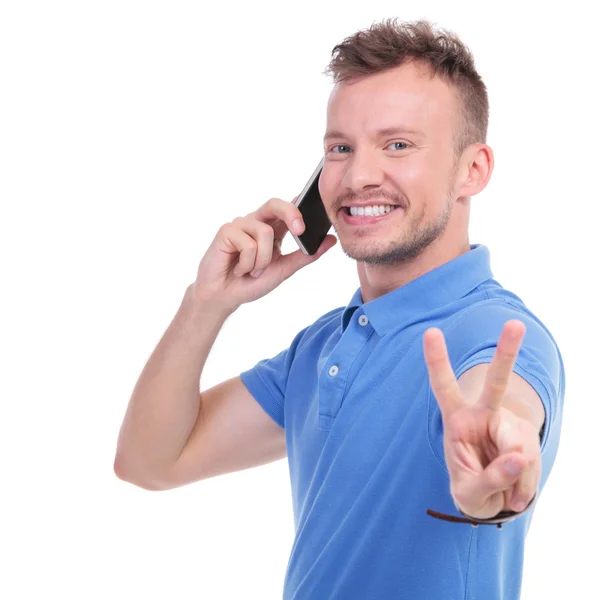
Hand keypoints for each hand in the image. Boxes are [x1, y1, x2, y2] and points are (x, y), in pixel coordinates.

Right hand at [191, 197, 335, 312]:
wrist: (224, 297)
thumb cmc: (250, 282)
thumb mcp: (284, 270)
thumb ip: (306, 255)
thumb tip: (330, 240)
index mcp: (272, 229)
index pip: (288, 208)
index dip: (301, 205)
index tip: (318, 211)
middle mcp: (256, 222)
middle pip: (276, 204)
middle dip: (291, 213)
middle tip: (300, 231)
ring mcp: (240, 225)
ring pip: (264, 232)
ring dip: (263, 260)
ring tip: (253, 271)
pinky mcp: (226, 231)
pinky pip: (248, 243)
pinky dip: (248, 262)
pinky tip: (239, 269)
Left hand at [423, 320, 540, 518]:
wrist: (495, 501)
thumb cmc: (471, 489)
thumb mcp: (470, 492)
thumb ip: (490, 478)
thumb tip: (517, 458)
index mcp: (456, 419)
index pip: (444, 386)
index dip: (437, 360)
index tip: (431, 332)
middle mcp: (483, 415)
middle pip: (496, 383)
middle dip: (507, 354)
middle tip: (516, 325)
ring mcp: (509, 426)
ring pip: (519, 447)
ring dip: (514, 478)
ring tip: (503, 490)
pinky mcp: (528, 441)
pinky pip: (530, 464)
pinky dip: (524, 485)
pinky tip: (515, 487)